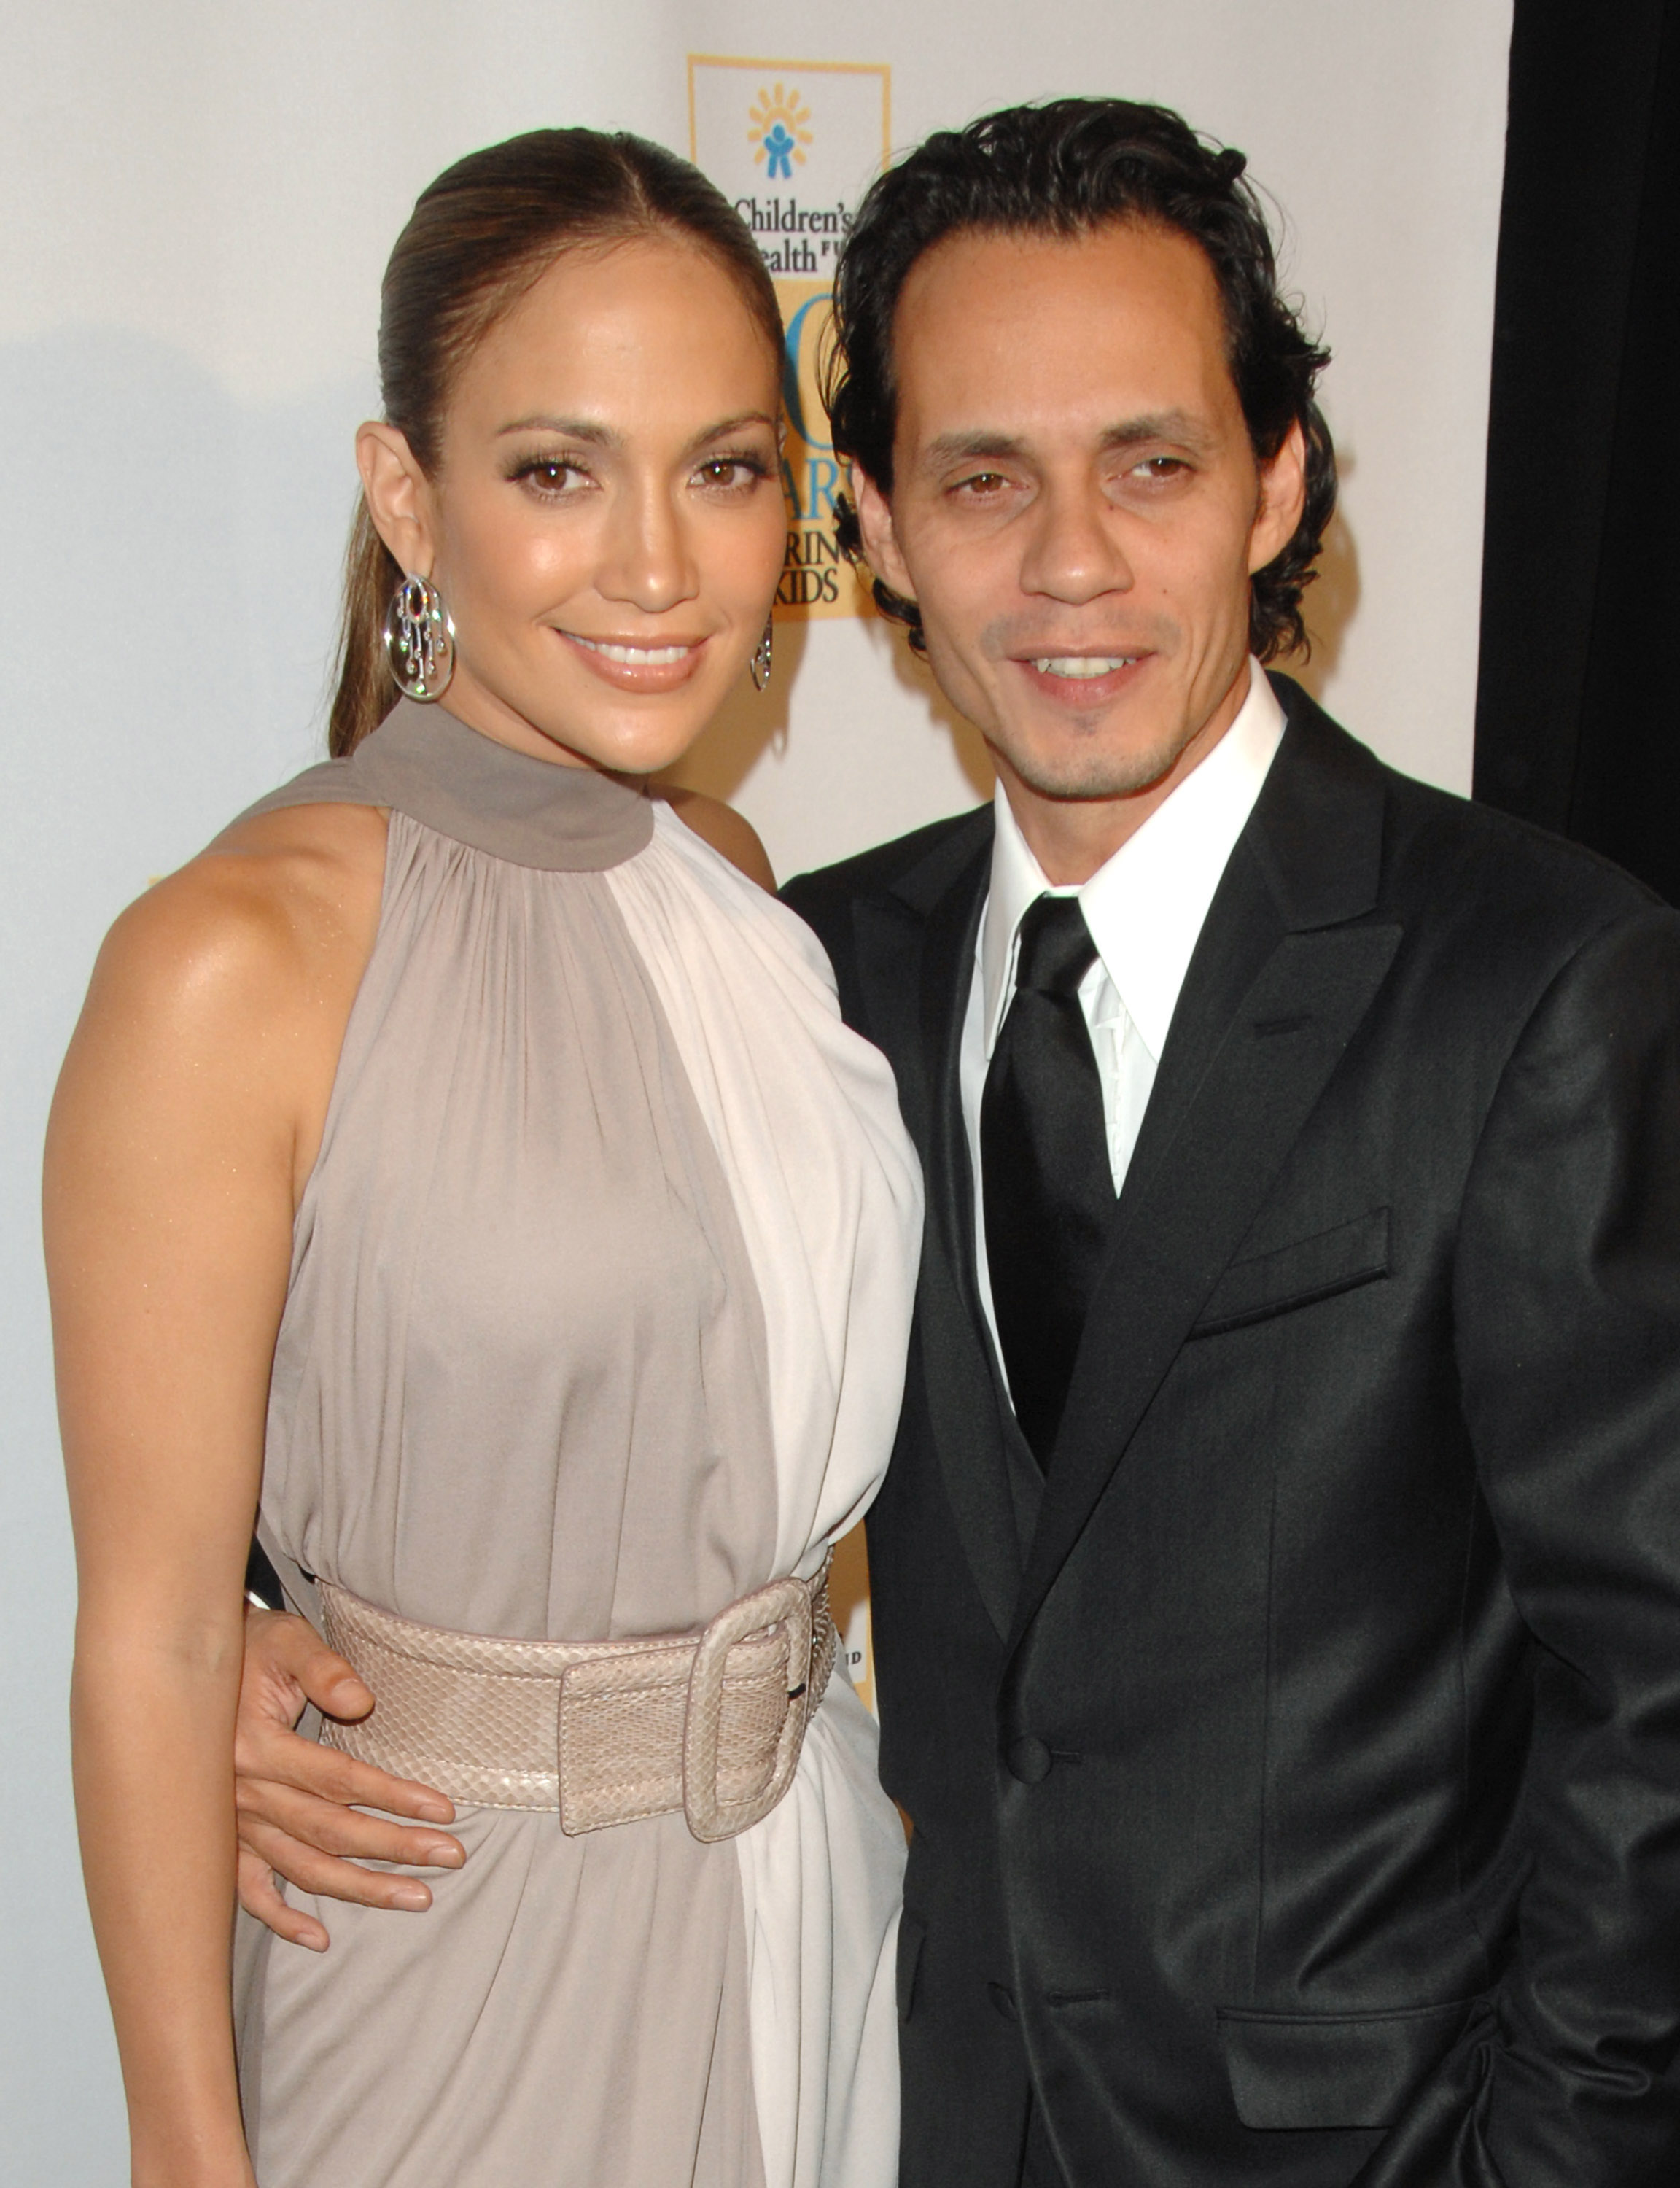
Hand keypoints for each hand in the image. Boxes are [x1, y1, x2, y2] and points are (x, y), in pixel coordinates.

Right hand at [235, 1607, 464, 1950]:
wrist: (189, 1670)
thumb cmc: (249, 1650)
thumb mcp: (285, 1640)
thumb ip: (323, 1668)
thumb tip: (361, 1702)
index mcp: (256, 1747)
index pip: (338, 1780)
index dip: (393, 1796)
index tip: (443, 1810)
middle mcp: (241, 1795)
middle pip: (328, 1831)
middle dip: (394, 1847)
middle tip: (451, 1856)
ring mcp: (231, 1824)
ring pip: (301, 1868)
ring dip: (359, 1888)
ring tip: (415, 1897)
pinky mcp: (223, 1840)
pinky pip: (248, 1892)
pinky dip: (280, 1919)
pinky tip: (319, 1939)